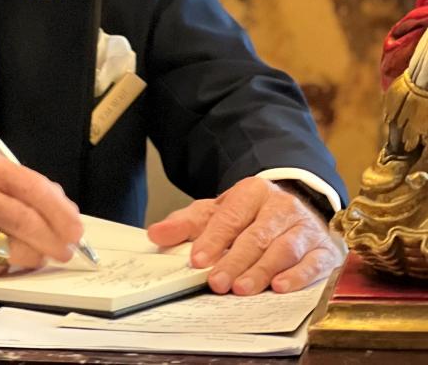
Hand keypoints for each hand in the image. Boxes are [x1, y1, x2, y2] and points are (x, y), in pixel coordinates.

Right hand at [0, 151, 82, 276]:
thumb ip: (25, 189)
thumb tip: (65, 214)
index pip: (32, 188)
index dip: (60, 212)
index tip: (76, 229)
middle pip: (24, 220)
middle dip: (53, 240)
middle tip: (65, 251)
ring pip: (10, 248)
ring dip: (33, 256)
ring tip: (38, 256)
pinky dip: (7, 269)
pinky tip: (9, 262)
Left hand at [147, 177, 342, 294]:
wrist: (295, 206)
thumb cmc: (250, 215)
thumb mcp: (216, 212)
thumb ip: (186, 223)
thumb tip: (156, 234)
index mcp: (253, 192)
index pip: (230, 217)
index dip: (213, 239)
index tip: (197, 260)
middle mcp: (282, 207)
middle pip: (256, 236)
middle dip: (235, 261)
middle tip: (217, 282)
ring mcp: (305, 228)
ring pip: (283, 249)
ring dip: (262, 270)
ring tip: (242, 288)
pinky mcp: (324, 249)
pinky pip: (313, 263)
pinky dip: (298, 276)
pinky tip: (280, 287)